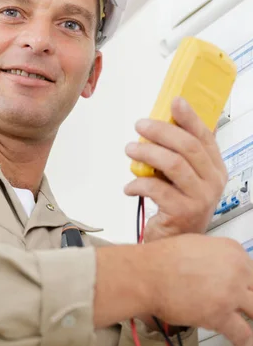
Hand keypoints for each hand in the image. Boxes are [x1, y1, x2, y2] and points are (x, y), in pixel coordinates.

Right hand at [94, 235, 252, 345]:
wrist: (148, 274)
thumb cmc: (161, 260)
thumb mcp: (196, 246)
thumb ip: (214, 258)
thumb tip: (214, 270)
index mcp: (232, 251)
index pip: (252, 271)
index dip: (247, 286)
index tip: (245, 293)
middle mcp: (237, 270)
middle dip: (251, 302)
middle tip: (247, 310)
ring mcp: (231, 293)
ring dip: (252, 322)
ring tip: (250, 331)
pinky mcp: (221, 315)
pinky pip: (243, 334)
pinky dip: (244, 344)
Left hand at [124, 97, 227, 242]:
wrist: (176, 243)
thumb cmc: (178, 207)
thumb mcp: (184, 179)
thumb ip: (179, 155)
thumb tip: (162, 124)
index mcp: (215, 169)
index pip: (205, 137)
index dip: (189, 117)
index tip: (175, 101)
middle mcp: (213, 183)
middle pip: (188, 147)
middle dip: (161, 131)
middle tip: (141, 126)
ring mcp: (200, 198)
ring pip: (173, 164)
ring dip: (147, 152)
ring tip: (130, 150)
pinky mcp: (182, 212)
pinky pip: (156, 188)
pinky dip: (138, 183)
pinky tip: (130, 186)